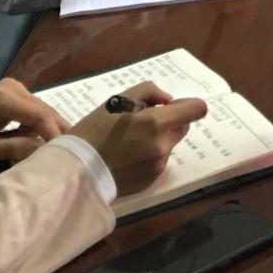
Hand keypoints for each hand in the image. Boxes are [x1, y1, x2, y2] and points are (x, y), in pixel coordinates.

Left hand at [0, 78, 69, 167]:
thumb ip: (12, 148)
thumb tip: (43, 152)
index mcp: (2, 99)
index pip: (39, 115)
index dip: (54, 134)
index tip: (66, 154)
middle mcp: (13, 88)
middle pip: (45, 111)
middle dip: (58, 132)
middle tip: (74, 155)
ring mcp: (15, 89)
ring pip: (44, 112)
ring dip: (52, 130)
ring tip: (64, 152)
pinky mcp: (15, 95)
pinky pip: (35, 112)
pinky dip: (41, 128)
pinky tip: (48, 143)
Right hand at [69, 82, 208, 194]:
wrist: (75, 171)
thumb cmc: (93, 131)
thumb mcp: (118, 100)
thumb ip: (149, 92)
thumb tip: (169, 101)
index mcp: (156, 123)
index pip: (197, 109)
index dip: (187, 105)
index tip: (170, 107)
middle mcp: (162, 146)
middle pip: (182, 127)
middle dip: (168, 122)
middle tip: (141, 123)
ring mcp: (158, 166)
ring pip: (169, 145)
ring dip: (158, 140)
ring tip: (129, 142)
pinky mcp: (151, 181)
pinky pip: (158, 161)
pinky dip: (149, 156)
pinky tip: (127, 158)